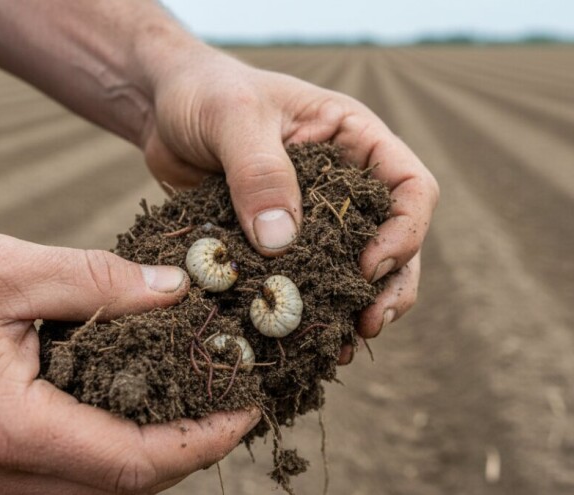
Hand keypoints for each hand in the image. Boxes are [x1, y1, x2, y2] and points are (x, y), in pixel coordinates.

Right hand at [0, 234, 259, 494]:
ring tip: (194, 406)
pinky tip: (128, 413)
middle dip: (188, 451)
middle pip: (122, 489)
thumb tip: (176, 292)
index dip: (202, 439)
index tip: (247, 409)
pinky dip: (107, 456)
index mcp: (4, 428)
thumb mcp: (3, 270)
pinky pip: (61, 484)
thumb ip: (98, 281)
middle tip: (231, 402)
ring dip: (151, 458)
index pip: (133, 461)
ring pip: (94, 494)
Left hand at [140, 53, 438, 356]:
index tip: (367, 266)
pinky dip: (310, 310)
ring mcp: (316, 215)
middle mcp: (346, 182)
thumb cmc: (205, 93)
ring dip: (355, 307)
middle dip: (390, 286)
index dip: (403, 232)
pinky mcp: (281, 242)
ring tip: (343, 346)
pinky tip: (301, 340)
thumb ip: (259, 172)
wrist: (163, 110)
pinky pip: (308, 280)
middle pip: (397, 241)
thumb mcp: (232, 118)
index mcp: (354, 139)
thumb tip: (282, 242)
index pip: (410, 187)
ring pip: (357, 269)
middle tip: (367, 325)